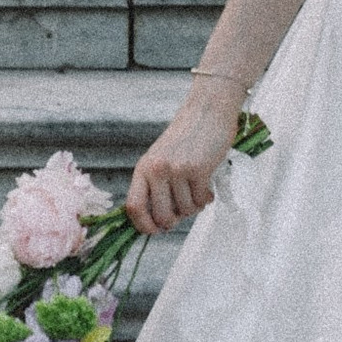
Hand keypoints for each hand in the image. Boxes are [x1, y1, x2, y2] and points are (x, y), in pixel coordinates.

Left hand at [126, 100, 234, 234]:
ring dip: (194, 206)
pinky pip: (201, 201)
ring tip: (197, 190)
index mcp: (143, 168)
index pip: (134, 207)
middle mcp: (157, 170)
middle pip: (161, 216)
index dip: (143, 226)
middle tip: (182, 213)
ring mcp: (177, 169)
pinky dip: (206, 199)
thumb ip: (155, 185)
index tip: (155, 230)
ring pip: (185, 210)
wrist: (207, 111)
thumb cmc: (186, 137)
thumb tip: (156, 221)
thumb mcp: (160, 158)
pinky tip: (207, 187)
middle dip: (174, 222)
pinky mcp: (198, 169)